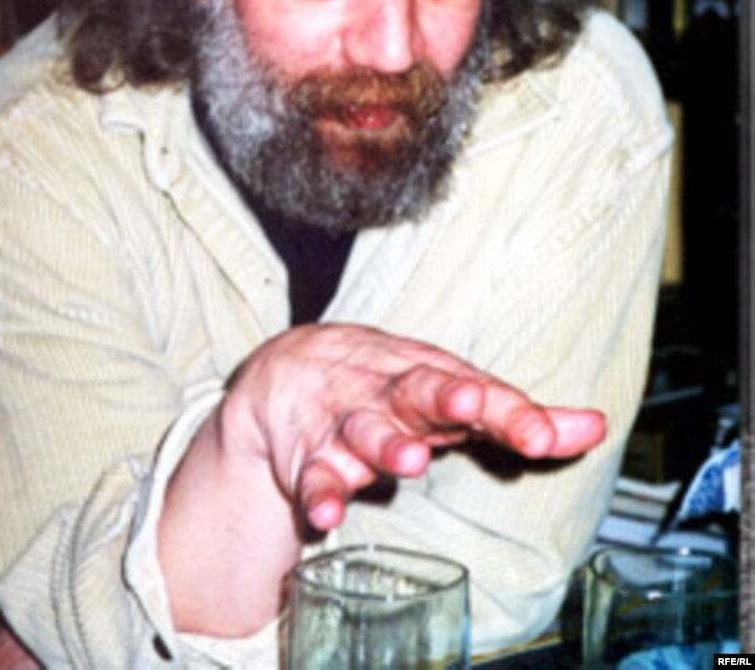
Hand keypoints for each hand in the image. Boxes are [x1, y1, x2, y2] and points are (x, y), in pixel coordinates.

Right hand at [223, 323, 605, 532]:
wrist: (289, 369)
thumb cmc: (389, 383)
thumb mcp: (450, 391)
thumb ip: (515, 414)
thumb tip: (596, 426)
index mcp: (432, 377)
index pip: (477, 390)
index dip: (510, 412)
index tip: (543, 435)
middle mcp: (392, 394)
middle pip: (418, 391)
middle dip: (444, 397)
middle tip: (466, 404)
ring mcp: (348, 423)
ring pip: (365, 430)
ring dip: (386, 443)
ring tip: (409, 461)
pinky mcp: (309, 456)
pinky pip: (313, 477)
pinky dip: (318, 494)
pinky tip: (328, 515)